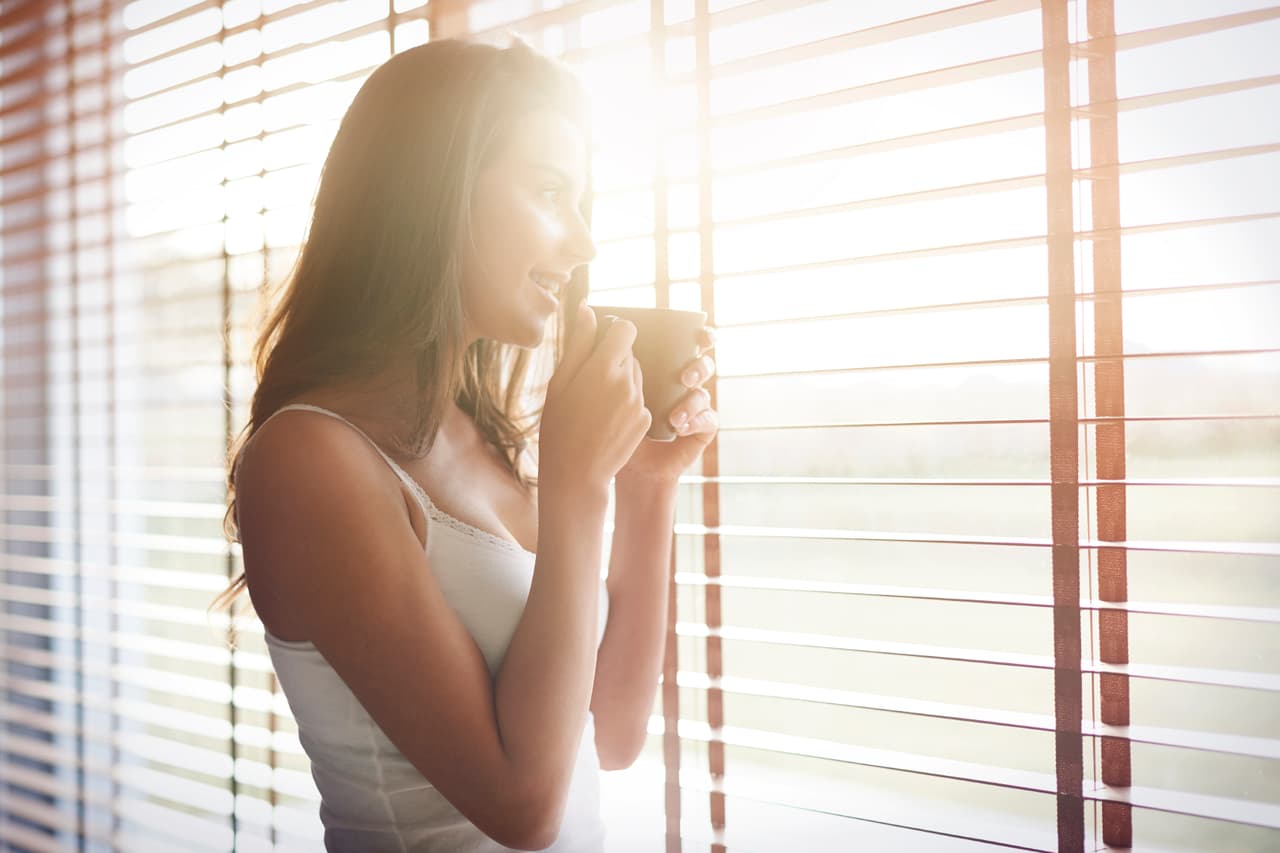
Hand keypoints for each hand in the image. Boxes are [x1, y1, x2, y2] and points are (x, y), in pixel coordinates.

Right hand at [541, 302, 651, 501]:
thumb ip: (578, 343)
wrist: (576, 472)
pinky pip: (639, 399)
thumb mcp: (560, 382)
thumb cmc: (559, 425)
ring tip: (597, 405)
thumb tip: (587, 309)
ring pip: (636, 376)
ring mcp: (640, 402)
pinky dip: (627, 403)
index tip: (601, 343)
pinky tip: (608, 421)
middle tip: (590, 382)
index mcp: (603, 368)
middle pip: (630, 353)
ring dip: (621, 381)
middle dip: (614, 360)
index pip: (626, 329)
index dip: (614, 332)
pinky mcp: (647, 419)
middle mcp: (627, 382)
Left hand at [617, 326, 718, 486]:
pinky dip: (695, 421)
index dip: (700, 335)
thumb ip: (602, 351)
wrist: (625, 462)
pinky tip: (679, 428)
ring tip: (675, 416)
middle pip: (704, 364)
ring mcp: (695, 405)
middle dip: (700, 366)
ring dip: (692, 401)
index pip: (688, 343)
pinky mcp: (702, 427)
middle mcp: (684, 382)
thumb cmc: (611, 420)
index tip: (698, 335)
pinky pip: (709, 420)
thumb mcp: (605, 385)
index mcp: (665, 365)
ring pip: (704, 393)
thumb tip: (589, 309)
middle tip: (685, 378)